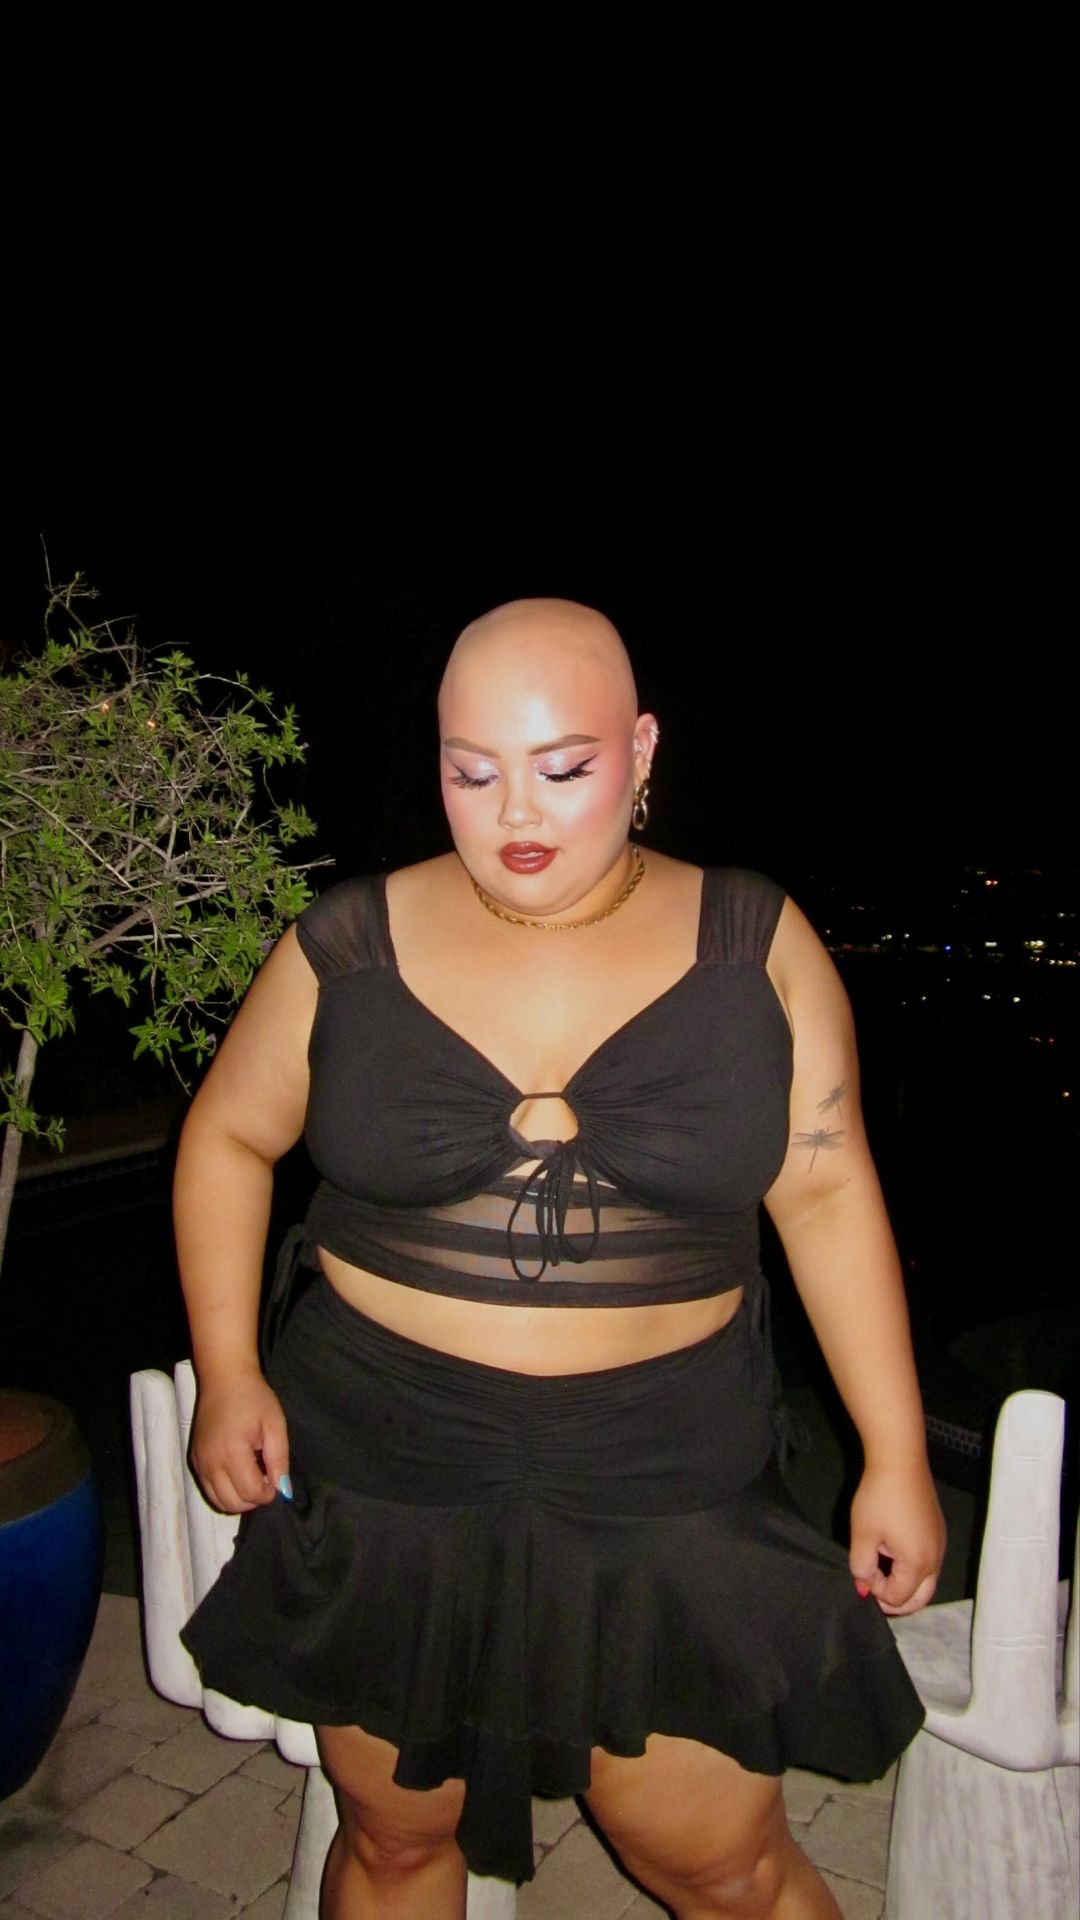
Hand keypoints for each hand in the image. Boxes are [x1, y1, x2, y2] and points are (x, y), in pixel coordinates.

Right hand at [190, 1368, 290, 1514]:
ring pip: (218, 1502)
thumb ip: (279, 1460)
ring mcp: (199, 1463)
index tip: (275, 1477)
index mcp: (232, 1452)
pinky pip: (208, 1490)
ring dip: (238, 1498)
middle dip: (253, 1499)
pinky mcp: (195, 1461)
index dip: (268, 1493)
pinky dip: (224, 1491)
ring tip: (252, 1476)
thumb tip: (284, 1490)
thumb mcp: (275, 1425)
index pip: (250, 1493)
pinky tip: (238, 1472)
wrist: (224, 1378)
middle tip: (265, 1478)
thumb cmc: (253, 1397)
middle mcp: (210, 1462)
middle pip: (232, 1504)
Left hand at [848, 1460, 945, 1615]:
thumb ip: (861, 1567)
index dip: (876, 1590)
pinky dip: (913, 1569)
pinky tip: (894, 1552)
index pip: (898, 1597)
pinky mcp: (939, 1532)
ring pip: (926, 1582)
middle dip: (896, 1601)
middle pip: (920, 1599)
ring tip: (881, 1571)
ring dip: (905, 1585)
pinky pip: (929, 1564)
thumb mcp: (863, 1534)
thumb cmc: (879, 1498)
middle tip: (874, 1589)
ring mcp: (941, 1545)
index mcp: (918, 1564)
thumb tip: (864, 1587)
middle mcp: (936, 1559)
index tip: (862, 1569)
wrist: (901, 1461)